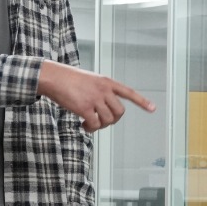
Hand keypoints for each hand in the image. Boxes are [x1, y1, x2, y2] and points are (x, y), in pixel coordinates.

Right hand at [37, 61, 154, 131]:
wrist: (54, 77)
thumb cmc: (69, 79)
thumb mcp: (91, 79)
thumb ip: (101, 91)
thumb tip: (105, 109)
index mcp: (107, 82)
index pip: (128, 92)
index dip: (141, 101)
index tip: (152, 108)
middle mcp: (104, 90)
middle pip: (119, 112)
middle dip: (112, 120)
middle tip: (101, 121)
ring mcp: (95, 99)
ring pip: (108, 120)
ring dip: (99, 126)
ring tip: (89, 124)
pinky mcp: (85, 108)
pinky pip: (94, 124)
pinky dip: (90, 128)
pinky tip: (83, 125)